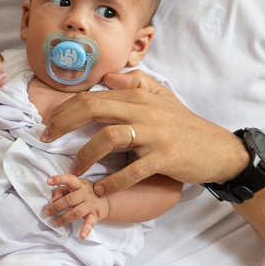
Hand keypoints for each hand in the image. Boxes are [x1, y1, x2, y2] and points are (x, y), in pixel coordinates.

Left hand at [40, 70, 249, 196]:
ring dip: (85, 155)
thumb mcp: (162, 96)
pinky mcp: (164, 158)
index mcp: (138, 96)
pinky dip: (115, 180)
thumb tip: (106, 77)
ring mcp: (154, 135)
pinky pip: (133, 169)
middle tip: (45, 139)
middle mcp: (143, 111)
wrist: (219, 149)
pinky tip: (102, 188)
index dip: (65, 109)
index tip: (49, 124)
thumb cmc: (185, 124)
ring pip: (109, 138)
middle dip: (63, 124)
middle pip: (93, 109)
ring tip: (75, 169)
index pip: (92, 96)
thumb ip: (134, 82)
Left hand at [45, 173, 107, 239]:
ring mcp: (90, 205)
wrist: (105, 201)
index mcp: (79, 184)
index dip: (59, 179)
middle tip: (47, 212)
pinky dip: (86, 230)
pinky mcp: (94, 216)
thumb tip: (54, 199)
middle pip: (70, 200)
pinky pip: (90, 223)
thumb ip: (61, 190)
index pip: (69, 179)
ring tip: (56, 222)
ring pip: (76, 212)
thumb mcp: (74, 187)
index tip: (48, 181)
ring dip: (64, 218)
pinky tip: (81, 236)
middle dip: (57, 206)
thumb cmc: (84, 193)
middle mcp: (85, 194)